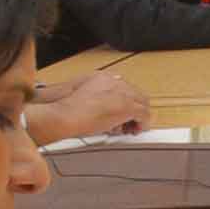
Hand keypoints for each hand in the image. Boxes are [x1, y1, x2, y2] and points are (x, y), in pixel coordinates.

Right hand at [29, 66, 148, 142]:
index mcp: (104, 78)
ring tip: (129, 128)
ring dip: (137, 117)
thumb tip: (106, 113)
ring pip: (142, 104)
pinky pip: (144, 115)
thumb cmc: (67, 110)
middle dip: (134, 109)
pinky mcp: (128, 107)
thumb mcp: (82, 97)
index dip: (125, 103)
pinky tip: (135, 130)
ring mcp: (123, 94)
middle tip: (129, 123)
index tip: (121, 113)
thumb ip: (96, 100)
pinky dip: (142, 124)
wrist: (65, 115)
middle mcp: (116, 82)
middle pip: (136, 95)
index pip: (124, 89)